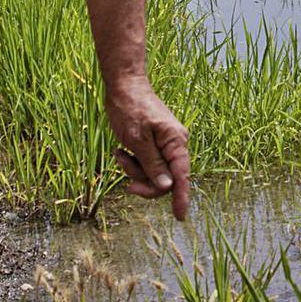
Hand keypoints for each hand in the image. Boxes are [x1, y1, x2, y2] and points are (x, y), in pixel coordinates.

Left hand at [106, 77, 190, 219]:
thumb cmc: (130, 108)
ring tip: (119, 155)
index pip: (182, 176)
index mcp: (175, 142)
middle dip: (144, 182)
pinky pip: (147, 163)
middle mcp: (175, 144)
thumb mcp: (137, 140)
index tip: (180, 217)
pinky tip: (120, 151)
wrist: (124, 85)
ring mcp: (165, 144)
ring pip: (153, 172)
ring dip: (134, 170)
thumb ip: (152, 165)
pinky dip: (133, 162)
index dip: (181, 198)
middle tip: (126, 183)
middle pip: (165, 179)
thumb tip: (167, 187)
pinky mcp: (155, 143)